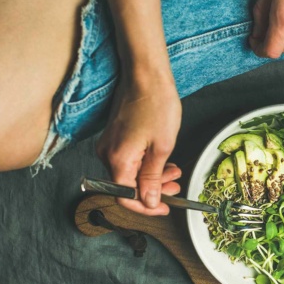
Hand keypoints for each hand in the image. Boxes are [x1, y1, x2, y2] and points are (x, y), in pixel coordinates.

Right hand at [96, 68, 182, 215]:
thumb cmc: (156, 104)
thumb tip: (148, 201)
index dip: (145, 207)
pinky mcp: (115, 137)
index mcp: (118, 159)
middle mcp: (107, 155)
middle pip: (128, 186)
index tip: (164, 208)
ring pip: (130, 173)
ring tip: (175, 172)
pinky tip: (163, 162)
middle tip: (176, 187)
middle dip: (153, 191)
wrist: (146, 75)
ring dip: (153, 177)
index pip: (125, 197)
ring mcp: (110, 145)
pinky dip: (146, 165)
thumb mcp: (161, 147)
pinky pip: (129, 160)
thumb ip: (152, 178)